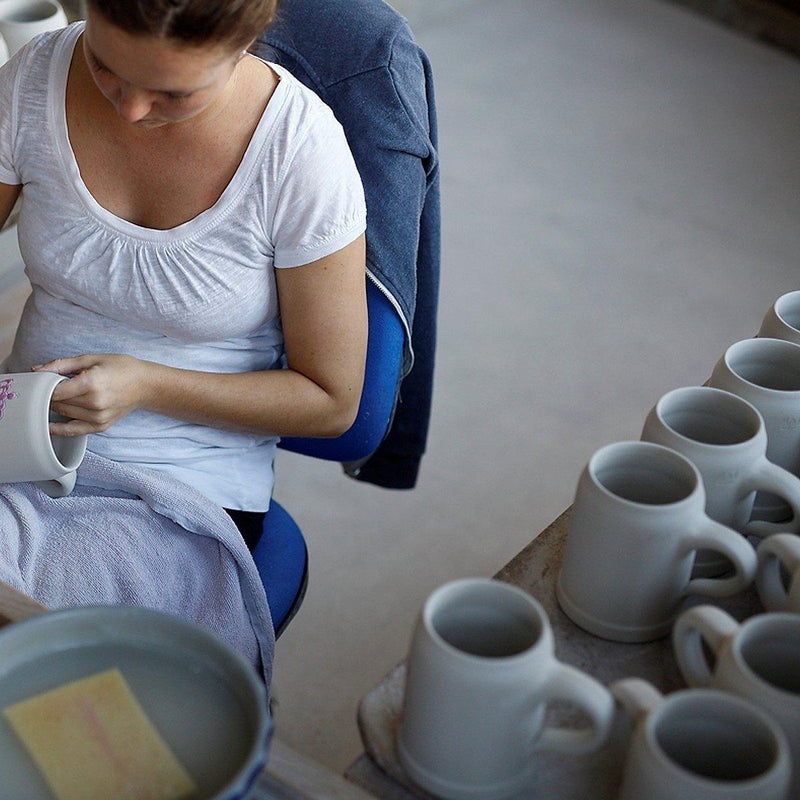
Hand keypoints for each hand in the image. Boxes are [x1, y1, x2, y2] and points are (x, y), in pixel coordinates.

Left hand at [32, 354, 153, 435]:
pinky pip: (73, 430)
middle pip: (57, 402)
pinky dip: (59, 428)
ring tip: (63, 395)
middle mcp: (95, 403)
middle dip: (49, 394)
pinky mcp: (100, 426)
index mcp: (92, 383)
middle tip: (52, 385)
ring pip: (63, 414)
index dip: (44, 385)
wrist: (146, 385)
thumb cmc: (122, 368)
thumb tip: (36, 370)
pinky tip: (48, 425)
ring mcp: (98, 417)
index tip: (41, 381)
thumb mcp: (92, 359)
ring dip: (56, 406)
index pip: (54, 391)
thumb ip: (62, 364)